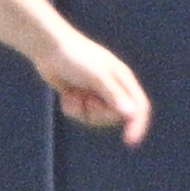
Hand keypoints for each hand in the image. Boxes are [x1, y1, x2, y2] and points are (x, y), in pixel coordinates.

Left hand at [32, 27, 151, 146]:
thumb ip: (114, 95)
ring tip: (74, 94)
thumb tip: (132, 114)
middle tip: (87, 101)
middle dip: (98, 114)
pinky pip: (81, 115)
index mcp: (123, 80)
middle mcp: (113, 88)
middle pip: (115, 118)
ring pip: (96, 119)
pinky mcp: (81, 98)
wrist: (49, 49)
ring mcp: (96, 94)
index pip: (140, 107)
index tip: (129, 141)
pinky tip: (66, 94)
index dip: (137, 125)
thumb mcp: (97, 76)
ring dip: (82, 111)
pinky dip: (72, 108)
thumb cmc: (76, 57)